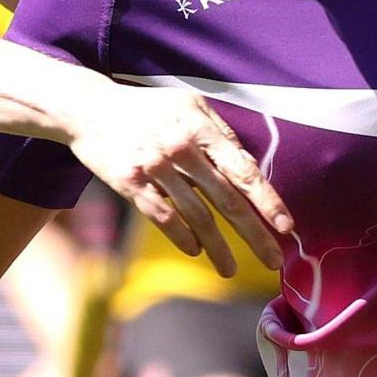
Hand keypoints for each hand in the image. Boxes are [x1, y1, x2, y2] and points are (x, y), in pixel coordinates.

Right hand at [65, 83, 290, 278]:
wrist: (90, 109)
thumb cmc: (148, 109)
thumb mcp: (188, 106)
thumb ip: (219, 134)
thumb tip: (250, 168)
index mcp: (201, 127)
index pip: (243, 170)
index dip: (267, 201)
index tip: (286, 227)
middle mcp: (181, 148)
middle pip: (226, 199)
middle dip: (254, 233)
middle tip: (273, 260)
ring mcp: (155, 166)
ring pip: (196, 215)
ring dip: (217, 247)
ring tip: (231, 270)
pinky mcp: (130, 182)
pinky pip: (162, 217)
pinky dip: (181, 237)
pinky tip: (196, 251)